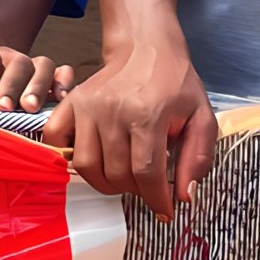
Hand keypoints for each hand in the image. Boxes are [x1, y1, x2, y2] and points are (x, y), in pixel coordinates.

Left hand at [0, 35, 75, 110]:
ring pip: (43, 66)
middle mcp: (10, 55)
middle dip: (11, 85)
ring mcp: (31, 64)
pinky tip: (61, 99)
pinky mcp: (47, 76)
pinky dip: (64, 82)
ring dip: (38, 87)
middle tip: (2, 107)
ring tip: (30, 108)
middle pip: (17, 63)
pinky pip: (62, 71)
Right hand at [44, 37, 211, 216]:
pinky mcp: (70, 103)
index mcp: (147, 114)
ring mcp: (87, 107)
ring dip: (106, 182)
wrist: (146, 48)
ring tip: (123, 178)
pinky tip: (93, 159)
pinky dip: (69, 157)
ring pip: (87, 166)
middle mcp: (113, 111)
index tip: (165, 210)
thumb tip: (184, 195)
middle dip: (135, 191)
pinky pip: (58, 142)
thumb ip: (198, 157)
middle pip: (117, 174)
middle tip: (146, 187)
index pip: (146, 173)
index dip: (156, 199)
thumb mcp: (202, 116)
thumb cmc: (176, 83)